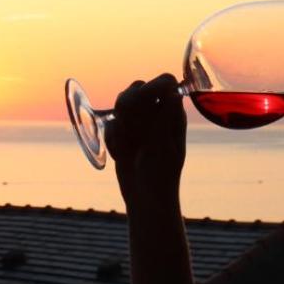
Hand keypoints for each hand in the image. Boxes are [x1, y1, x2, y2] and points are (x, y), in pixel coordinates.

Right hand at [106, 73, 186, 212]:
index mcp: (173, 114)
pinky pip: (111, 125)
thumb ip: (164, 119)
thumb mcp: (163, 149)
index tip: (144, 98)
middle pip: (137, 88)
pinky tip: (123, 156)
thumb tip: (173, 92)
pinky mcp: (124, 133)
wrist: (145, 200)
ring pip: (121, 104)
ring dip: (120, 126)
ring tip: (127, 147)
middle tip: (131, 130)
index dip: (152, 86)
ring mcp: (139, 123)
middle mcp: (156, 114)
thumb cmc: (161, 176)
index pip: (165, 82)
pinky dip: (113, 141)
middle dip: (129, 106)